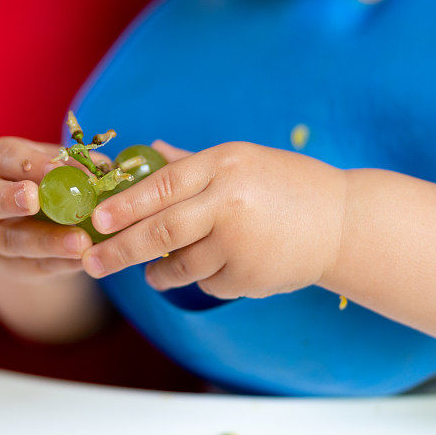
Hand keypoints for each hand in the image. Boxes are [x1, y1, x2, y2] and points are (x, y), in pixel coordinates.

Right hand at [0, 137, 104, 279]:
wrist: (33, 224)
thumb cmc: (46, 180)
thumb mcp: (54, 165)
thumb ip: (73, 165)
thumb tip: (103, 168)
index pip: (3, 158)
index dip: (27, 163)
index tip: (54, 168)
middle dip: (9, 199)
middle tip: (35, 200)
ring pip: (12, 241)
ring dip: (47, 242)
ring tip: (81, 242)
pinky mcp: (9, 265)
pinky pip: (34, 266)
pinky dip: (61, 263)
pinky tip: (84, 260)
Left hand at [81, 140, 347, 299]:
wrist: (343, 223)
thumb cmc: (290, 185)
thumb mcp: (244, 161)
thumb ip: (193, 162)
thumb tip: (149, 150)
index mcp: (226, 165)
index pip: (162, 185)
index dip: (125, 204)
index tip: (97, 220)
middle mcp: (230, 203)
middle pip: (161, 231)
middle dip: (120, 251)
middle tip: (92, 263)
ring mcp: (241, 243)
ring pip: (180, 266)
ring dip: (159, 273)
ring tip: (151, 274)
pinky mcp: (249, 278)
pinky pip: (208, 284)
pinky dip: (205, 279)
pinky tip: (222, 267)